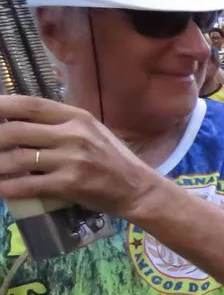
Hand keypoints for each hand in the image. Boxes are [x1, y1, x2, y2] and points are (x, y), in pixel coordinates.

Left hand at [0, 95, 160, 216]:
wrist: (139, 189)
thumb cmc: (113, 160)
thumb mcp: (91, 133)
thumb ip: (59, 126)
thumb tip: (17, 124)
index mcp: (77, 117)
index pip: (31, 105)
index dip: (2, 106)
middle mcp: (74, 134)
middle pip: (16, 131)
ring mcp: (72, 159)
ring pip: (17, 159)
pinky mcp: (71, 184)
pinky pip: (28, 184)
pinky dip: (7, 188)